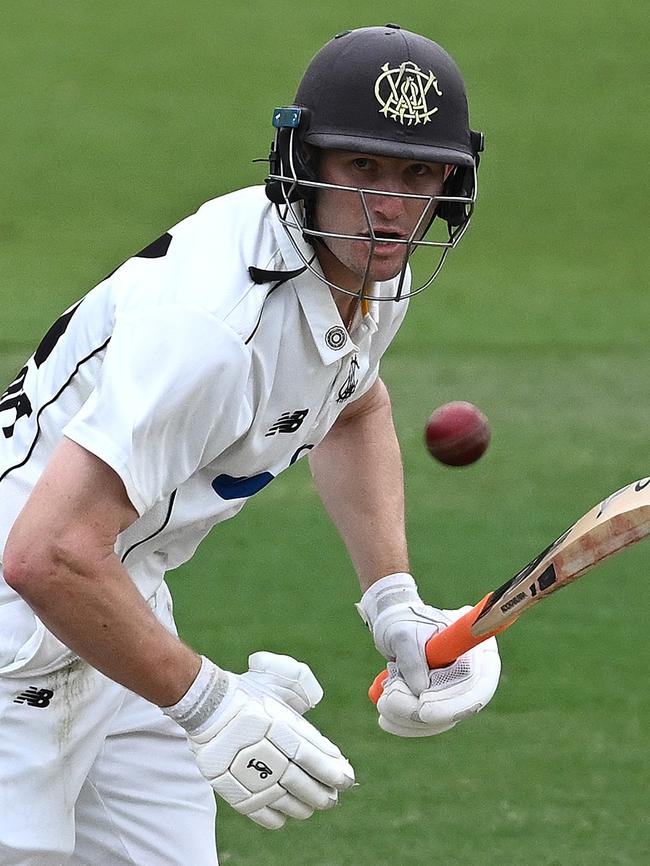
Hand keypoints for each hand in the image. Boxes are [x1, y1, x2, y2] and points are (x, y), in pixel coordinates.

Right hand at [163, 653, 354, 828]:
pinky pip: (256, 809)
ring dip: (302, 806)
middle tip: (332, 798)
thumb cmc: (248, 693)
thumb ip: (305, 699)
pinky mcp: (228, 785)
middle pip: (299, 781)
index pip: (311, 755)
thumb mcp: (280, 684)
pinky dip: (273, 817)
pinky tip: (284, 816)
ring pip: (281, 799)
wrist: (206, 703)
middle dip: (321, 793)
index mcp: (277, 725)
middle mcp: (263, 750)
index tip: (346, 778)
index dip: (331, 770)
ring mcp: (244, 770)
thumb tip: (324, 739)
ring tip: (312, 807)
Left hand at [376, 625, 500, 735]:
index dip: (456, 698)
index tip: (423, 703)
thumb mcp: (403, 633)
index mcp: (476, 647)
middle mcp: (475, 672)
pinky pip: (431, 723)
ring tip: (383, 703)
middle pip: (464, 705)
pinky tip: (386, 719)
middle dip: (425, 711)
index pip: (479, 681)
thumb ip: (413, 659)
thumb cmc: (401, 621)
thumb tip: (421, 692)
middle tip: (392, 702)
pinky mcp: (442, 703)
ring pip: (444, 719)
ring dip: (410, 719)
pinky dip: (407, 724)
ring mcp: (459, 690)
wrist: (392, 625)